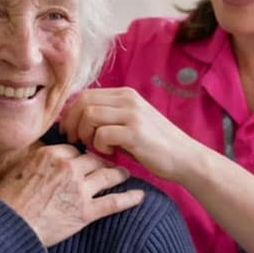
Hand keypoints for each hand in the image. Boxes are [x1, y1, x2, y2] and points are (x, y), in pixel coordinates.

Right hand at [0, 144, 144, 247]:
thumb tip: (40, 160)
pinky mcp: (86, 212)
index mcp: (51, 156)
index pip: (74, 150)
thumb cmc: (7, 201)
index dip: (80, 155)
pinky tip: (140, 196)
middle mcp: (68, 169)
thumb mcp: (17, 171)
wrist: (9, 226)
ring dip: (118, 173)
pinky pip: (113, 202)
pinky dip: (129, 198)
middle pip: (92, 159)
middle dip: (101, 161)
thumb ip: (34, 162)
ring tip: (125, 173)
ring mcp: (79, 190)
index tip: (85, 158)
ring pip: (106, 176)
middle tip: (108, 163)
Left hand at [59, 87, 201, 182]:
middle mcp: (128, 99)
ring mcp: (132, 114)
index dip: (71, 113)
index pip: (85, 94)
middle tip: (75, 140)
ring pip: (89, 115)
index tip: (69, 130)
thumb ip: (107, 117)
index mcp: (125, 94)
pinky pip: (101, 134)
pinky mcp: (135, 132)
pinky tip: (112, 153)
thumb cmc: (154, 145)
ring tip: (96, 146)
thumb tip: (75, 119)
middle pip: (83, 102)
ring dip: (85, 134)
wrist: (185, 158)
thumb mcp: (130, 123)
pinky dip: (99, 146)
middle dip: (72, 122)